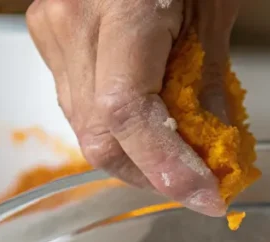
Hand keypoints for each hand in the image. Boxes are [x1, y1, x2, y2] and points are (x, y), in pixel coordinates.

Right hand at [26, 0, 239, 215]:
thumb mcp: (212, 10)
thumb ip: (209, 83)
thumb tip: (219, 150)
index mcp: (118, 8)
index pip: (126, 114)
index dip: (168, 168)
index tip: (209, 195)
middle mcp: (71, 22)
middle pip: (100, 136)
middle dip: (155, 174)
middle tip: (204, 184)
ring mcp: (52, 30)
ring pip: (86, 127)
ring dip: (139, 155)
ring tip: (185, 155)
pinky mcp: (50, 36)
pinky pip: (80, 102)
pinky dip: (120, 126)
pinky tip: (154, 124)